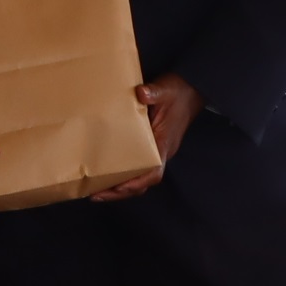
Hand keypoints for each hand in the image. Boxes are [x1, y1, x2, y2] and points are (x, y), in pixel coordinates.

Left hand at [90, 72, 203, 201]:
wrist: (190, 90)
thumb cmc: (177, 93)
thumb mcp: (165, 90)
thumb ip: (154, 92)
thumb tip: (142, 93)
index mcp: (164, 143)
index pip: (154, 172)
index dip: (137, 183)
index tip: (119, 187)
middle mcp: (161, 152)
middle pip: (143, 182)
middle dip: (120, 192)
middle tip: (96, 195)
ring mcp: (155, 150)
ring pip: (139, 177)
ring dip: (119, 186)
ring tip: (95, 190)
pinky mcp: (149, 146)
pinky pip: (136, 166)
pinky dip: (121, 173)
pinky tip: (105, 172)